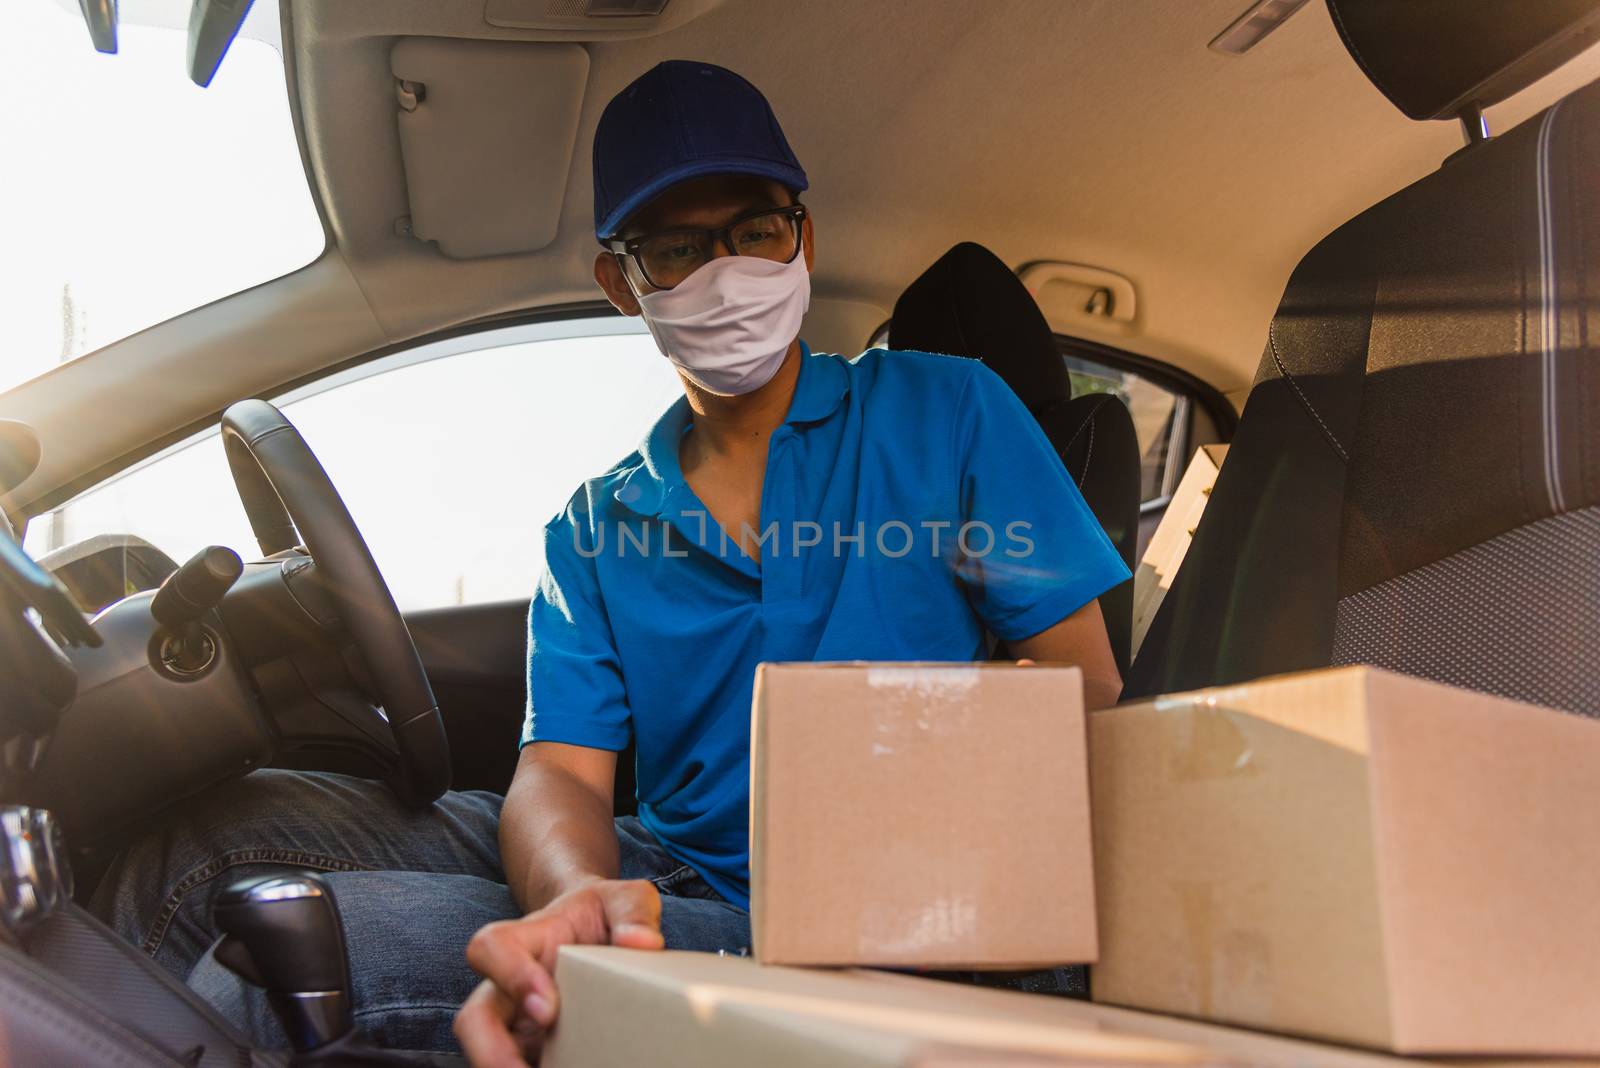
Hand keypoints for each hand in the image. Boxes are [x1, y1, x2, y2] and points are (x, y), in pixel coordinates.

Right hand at [454, 878, 664, 1066]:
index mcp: (527, 938)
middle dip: (491, 1052)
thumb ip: (634, 912)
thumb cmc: (606, 914)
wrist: (599, 932)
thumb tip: (643, 943)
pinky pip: (523, 1063)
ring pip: (488, 1052)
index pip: (492, 948)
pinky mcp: (533, 1047)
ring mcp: (517, 1021)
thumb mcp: (627, 898)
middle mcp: (510, 984)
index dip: (509, 976)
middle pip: (474, 1019)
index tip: (548, 1008)